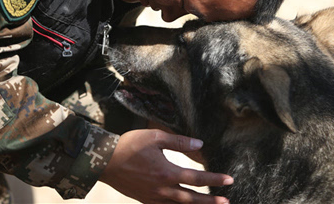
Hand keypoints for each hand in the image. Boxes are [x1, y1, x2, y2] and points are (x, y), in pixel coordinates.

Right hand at [99, 129, 232, 203]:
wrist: (104, 161)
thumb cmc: (130, 145)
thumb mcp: (156, 137)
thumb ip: (180, 142)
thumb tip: (200, 144)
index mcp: (167, 172)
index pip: (197, 178)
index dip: (215, 180)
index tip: (229, 180)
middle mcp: (162, 189)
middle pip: (192, 199)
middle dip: (210, 201)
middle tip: (226, 202)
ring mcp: (153, 197)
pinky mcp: (145, 200)